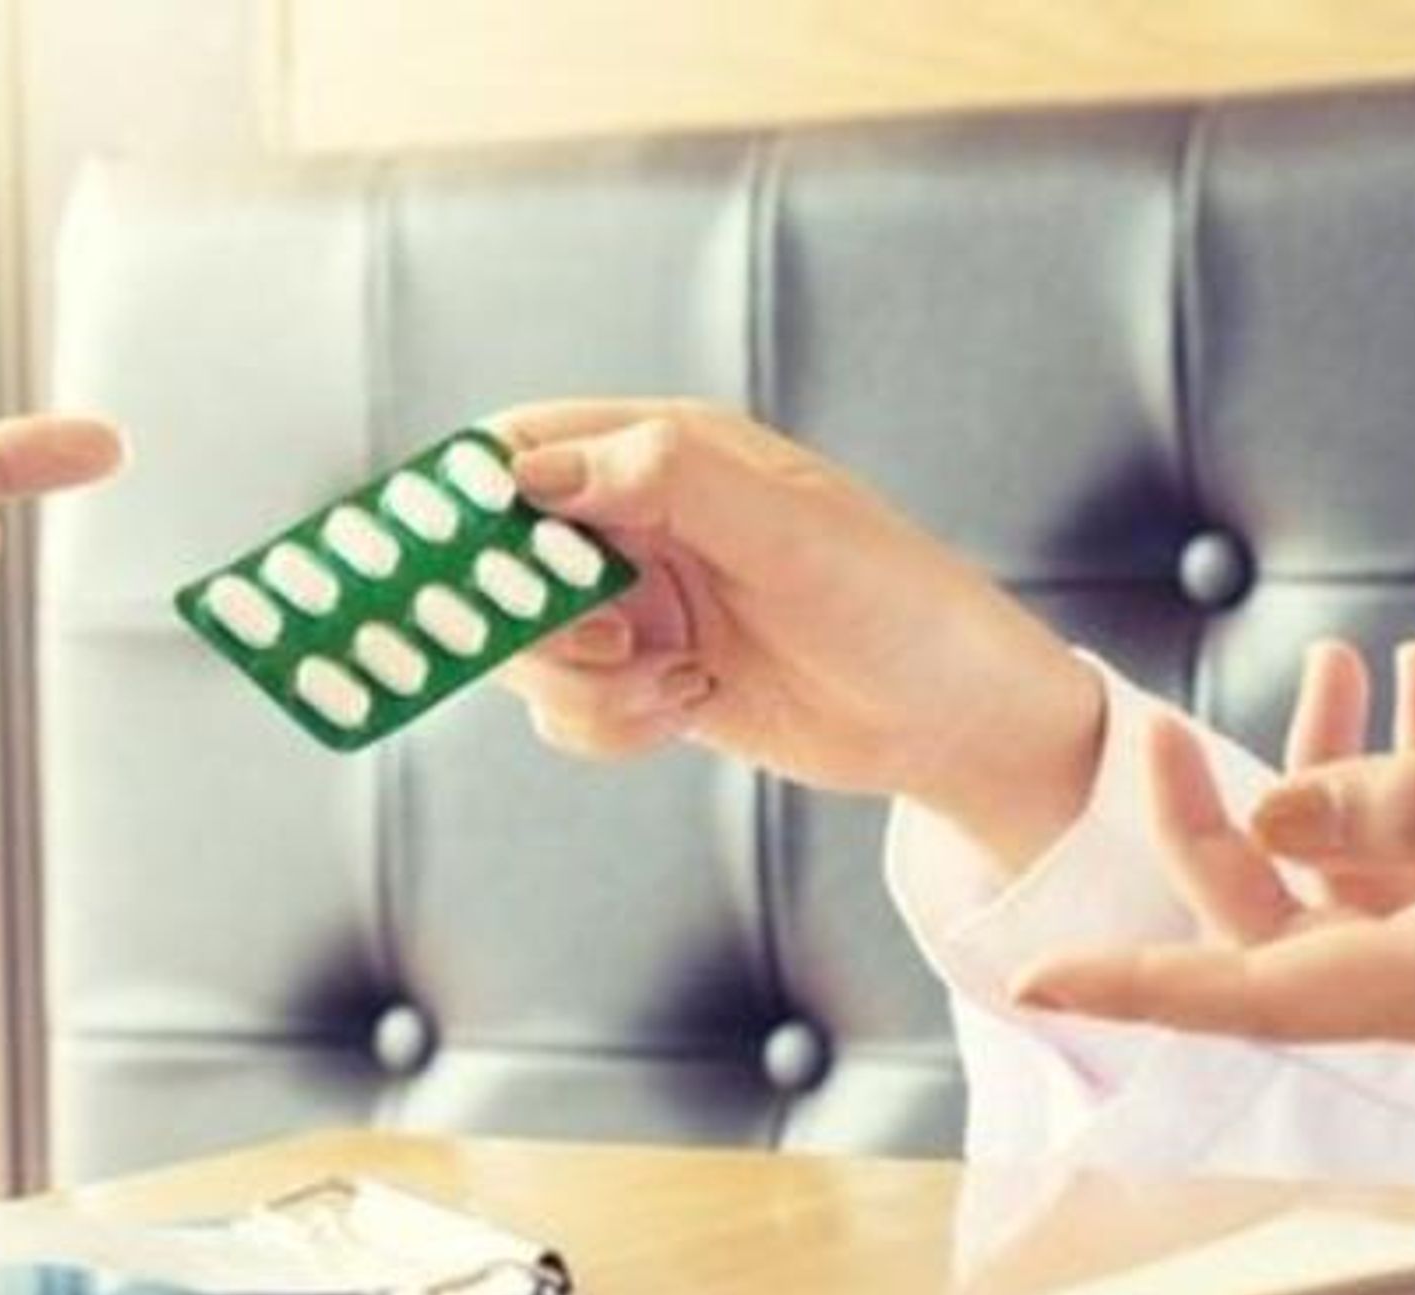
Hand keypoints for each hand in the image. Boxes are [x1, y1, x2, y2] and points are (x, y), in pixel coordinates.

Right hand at [494, 402, 1104, 863]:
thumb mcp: (788, 530)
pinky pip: (567, 709)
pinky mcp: (642, 679)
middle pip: (496, 559)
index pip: (517, 447)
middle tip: (615, 645)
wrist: (951, 721)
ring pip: (526, 647)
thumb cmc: (893, 603)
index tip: (464, 567)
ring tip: (674, 686)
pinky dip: (606, 727)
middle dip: (532, 618)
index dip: (468, 501)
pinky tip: (682, 714)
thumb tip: (533, 473)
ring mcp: (634, 603)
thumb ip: (663, 480)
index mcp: (662, 451)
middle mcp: (635, 520)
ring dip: (581, 683)